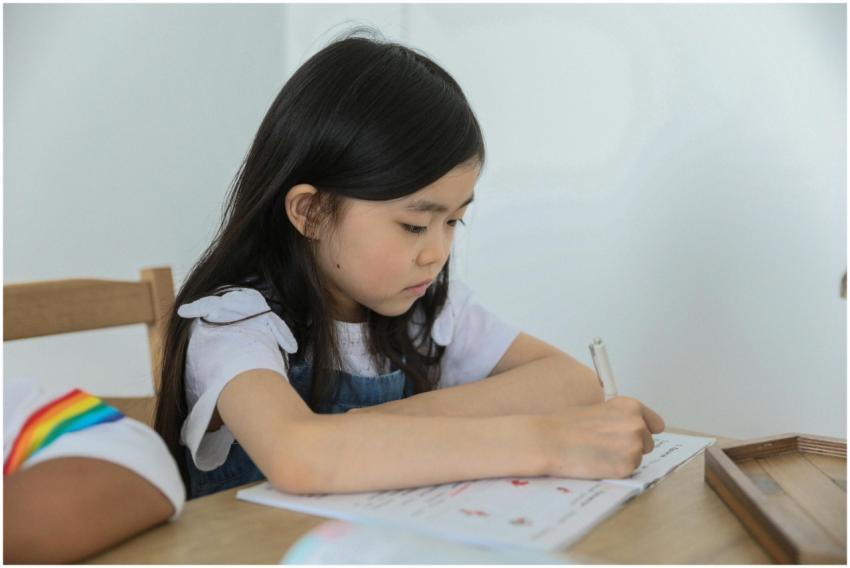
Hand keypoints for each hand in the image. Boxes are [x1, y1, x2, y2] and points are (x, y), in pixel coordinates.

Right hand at [539, 396, 664, 478]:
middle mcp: (637, 424)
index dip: (644, 430)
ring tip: (598, 451)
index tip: (634, 435)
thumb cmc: (568, 425)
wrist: (550, 440)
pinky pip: (628, 470)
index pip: (655, 424)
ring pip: (638, 457)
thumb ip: (622, 417)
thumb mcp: (600, 409)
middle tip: (605, 444)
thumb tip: (638, 429)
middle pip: (647, 442)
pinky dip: (616, 469)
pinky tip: (598, 461)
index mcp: (631, 406)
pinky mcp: (627, 466)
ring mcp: (633, 446)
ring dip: (623, 457)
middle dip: (630, 445)